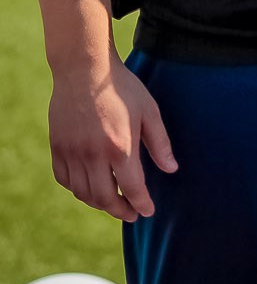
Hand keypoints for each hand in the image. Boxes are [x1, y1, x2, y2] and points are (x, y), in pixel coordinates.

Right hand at [49, 59, 176, 221]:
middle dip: (121, 211)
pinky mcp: (57, 147)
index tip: (148, 212)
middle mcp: (93, 155)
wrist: (84, 70)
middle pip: (104, 198)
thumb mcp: (150, 112)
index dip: (141, 204)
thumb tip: (172, 169)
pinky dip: (77, 189)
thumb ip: (160, 144)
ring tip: (114, 203)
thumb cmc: (122, 88)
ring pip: (82, 192)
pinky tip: (90, 187)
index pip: (132, 188)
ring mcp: (72, 152)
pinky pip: (64, 179)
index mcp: (120, 147)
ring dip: (99, 203)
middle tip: (132, 214)